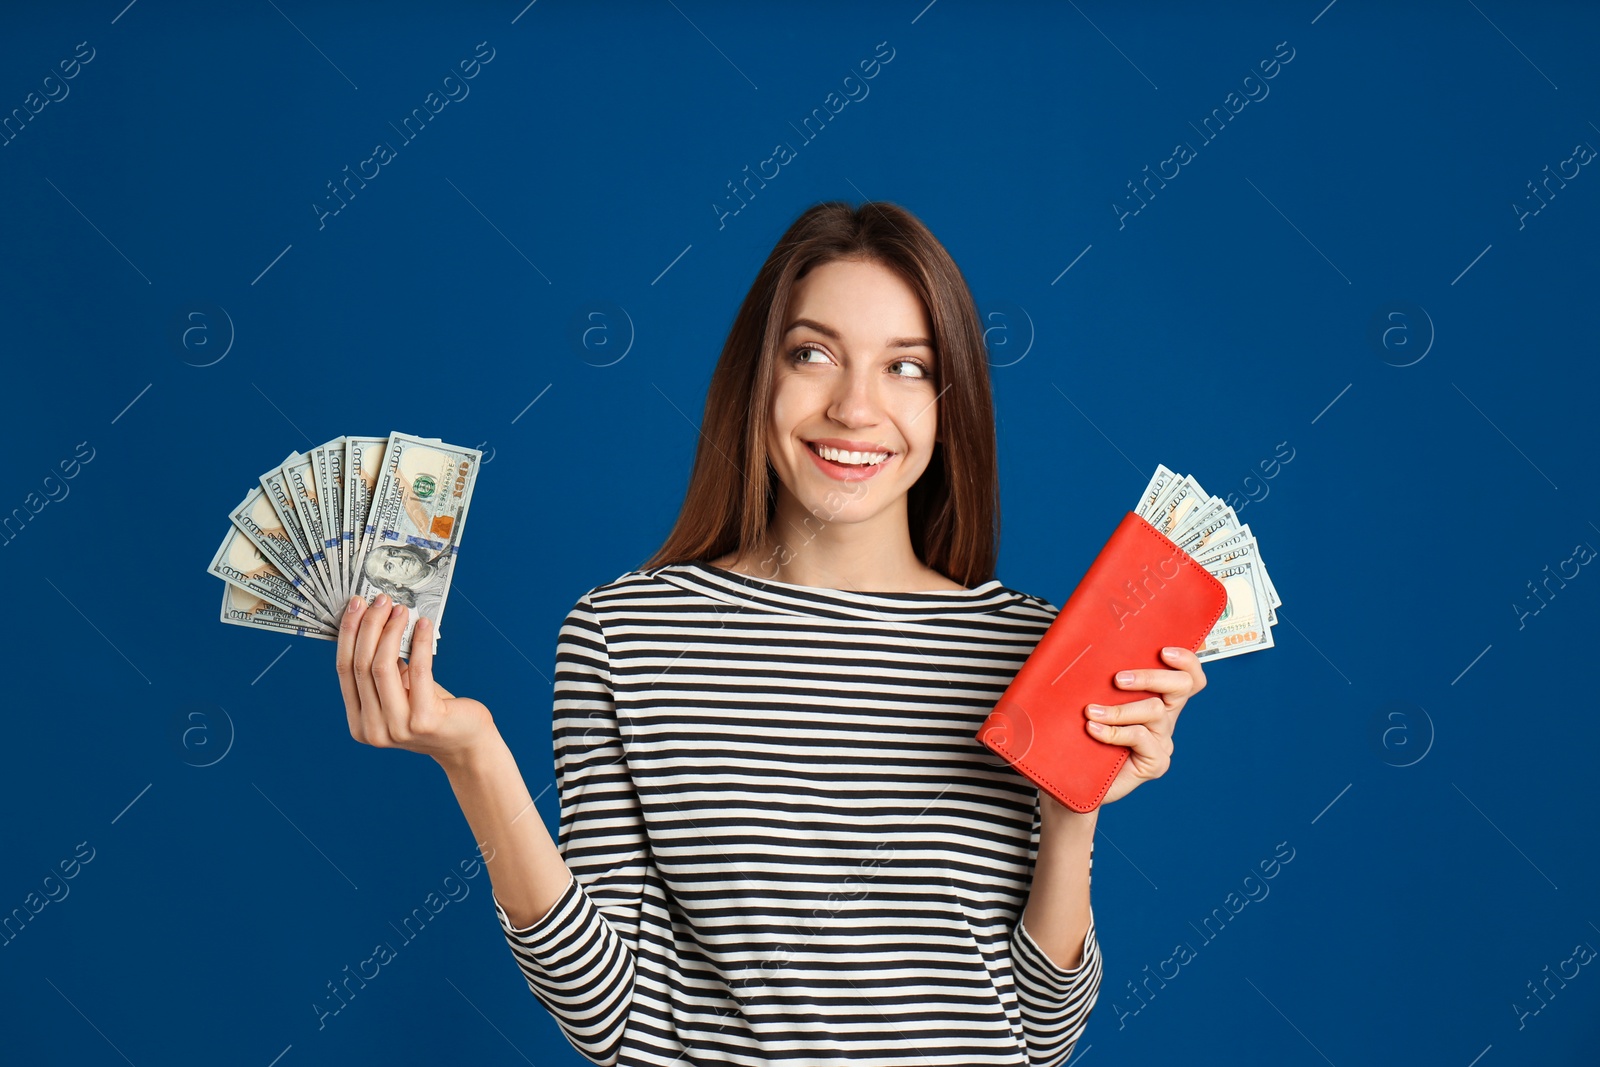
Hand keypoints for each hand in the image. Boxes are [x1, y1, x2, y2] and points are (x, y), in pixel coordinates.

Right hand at [335, 592, 495, 767]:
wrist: (465, 742)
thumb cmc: (432, 711)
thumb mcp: (399, 691)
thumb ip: (383, 668)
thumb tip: (375, 620)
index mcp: (359, 723)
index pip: (344, 670)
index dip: (348, 634)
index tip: (355, 607)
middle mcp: (373, 730)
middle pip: (361, 665)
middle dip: (369, 626)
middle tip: (380, 601)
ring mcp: (397, 728)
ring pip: (383, 666)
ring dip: (391, 631)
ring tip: (401, 610)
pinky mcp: (425, 720)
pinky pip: (419, 670)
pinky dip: (420, 642)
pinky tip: (423, 625)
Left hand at [1042, 646, 1207, 813]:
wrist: (1072, 781)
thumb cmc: (1080, 733)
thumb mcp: (1093, 700)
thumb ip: (1100, 680)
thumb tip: (1087, 648)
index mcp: (1158, 697)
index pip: (1187, 675)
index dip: (1185, 660)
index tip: (1163, 651)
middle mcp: (1165, 717)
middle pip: (1181, 686)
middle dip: (1151, 676)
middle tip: (1118, 679)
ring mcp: (1162, 740)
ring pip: (1155, 710)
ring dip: (1120, 708)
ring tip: (1091, 711)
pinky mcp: (1155, 762)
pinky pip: (1140, 737)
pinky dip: (1114, 732)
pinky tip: (1093, 730)